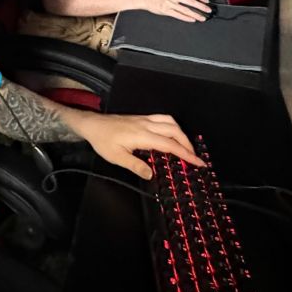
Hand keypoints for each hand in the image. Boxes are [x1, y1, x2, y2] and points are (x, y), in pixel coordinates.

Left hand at [74, 112, 204, 178]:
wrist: (93, 124)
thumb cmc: (103, 141)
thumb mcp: (117, 157)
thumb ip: (135, 166)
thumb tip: (151, 174)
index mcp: (142, 136)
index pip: (170, 145)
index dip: (186, 154)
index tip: (198, 162)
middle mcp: (146, 125)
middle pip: (174, 131)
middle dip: (187, 144)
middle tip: (195, 158)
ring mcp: (144, 119)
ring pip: (170, 122)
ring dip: (181, 133)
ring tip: (186, 146)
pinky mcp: (141, 118)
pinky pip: (162, 118)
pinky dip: (173, 126)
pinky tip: (172, 134)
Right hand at [136, 0, 210, 21]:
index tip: (206, 0)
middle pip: (190, 1)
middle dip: (201, 6)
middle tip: (207, 10)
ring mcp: (169, 3)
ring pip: (185, 9)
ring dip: (195, 14)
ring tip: (201, 17)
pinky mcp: (165, 11)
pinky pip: (178, 15)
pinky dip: (186, 18)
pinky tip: (191, 20)